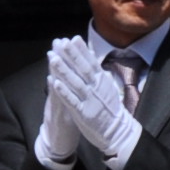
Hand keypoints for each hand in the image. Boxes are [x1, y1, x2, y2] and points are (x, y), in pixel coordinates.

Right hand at [32, 42, 83, 167]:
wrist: (58, 146)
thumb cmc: (66, 125)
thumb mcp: (68, 105)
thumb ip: (68, 90)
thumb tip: (68, 76)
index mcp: (65, 94)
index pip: (67, 72)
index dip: (68, 57)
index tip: (68, 40)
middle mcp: (58, 98)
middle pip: (59, 75)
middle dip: (60, 57)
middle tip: (58, 41)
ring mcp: (56, 106)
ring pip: (55, 86)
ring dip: (54, 71)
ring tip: (53, 55)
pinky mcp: (57, 118)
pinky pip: (56, 103)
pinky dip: (55, 92)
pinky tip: (52, 81)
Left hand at [46, 40, 140, 169]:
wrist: (117, 130)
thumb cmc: (109, 107)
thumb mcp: (106, 86)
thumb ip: (97, 72)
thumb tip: (90, 56)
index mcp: (102, 80)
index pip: (90, 62)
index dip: (81, 50)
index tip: (72, 38)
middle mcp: (96, 88)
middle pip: (82, 69)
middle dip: (71, 55)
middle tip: (60, 43)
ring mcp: (90, 100)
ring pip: (75, 83)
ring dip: (63, 70)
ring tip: (53, 59)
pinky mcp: (84, 113)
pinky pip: (72, 101)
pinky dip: (63, 91)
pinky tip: (54, 83)